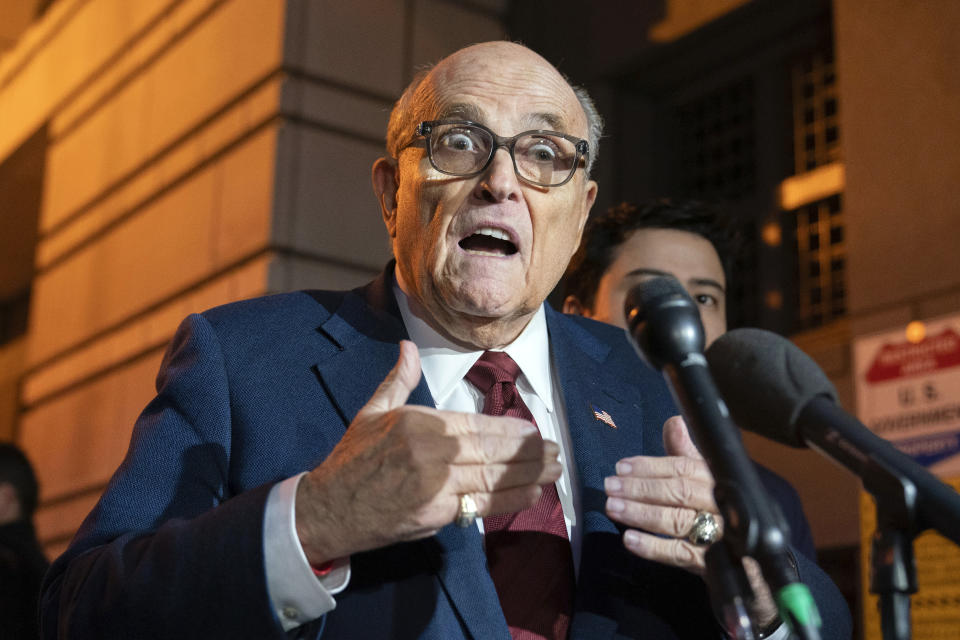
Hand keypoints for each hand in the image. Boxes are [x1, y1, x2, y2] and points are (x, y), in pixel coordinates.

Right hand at [295, 340, 560, 563]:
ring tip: (553, 470)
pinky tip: (532, 494)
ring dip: (529, 475)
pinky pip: (481, 506)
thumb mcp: (373, 411)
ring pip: (493, 478)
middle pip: (492, 451)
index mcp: (422, 423)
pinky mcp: (436, 514)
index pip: (478, 425)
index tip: (534, 432)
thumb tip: (407, 346)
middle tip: (556, 451)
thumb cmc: (353, 458)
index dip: (510, 430)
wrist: (328, 506)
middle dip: (528, 453)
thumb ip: (399, 380)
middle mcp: (433, 452)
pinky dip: (510, 500)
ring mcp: (436, 485)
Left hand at [604, 415, 778, 627]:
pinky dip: (653, 547)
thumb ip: (687, 454)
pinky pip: (681, 554)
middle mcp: (722, 505)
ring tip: (613, 508)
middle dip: (641, 488)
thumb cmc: (722, 514)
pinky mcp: (714, 564)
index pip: (683, 468)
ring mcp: (720, 536)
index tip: (621, 466)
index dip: (651, 466)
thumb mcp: (708, 482)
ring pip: (677, 521)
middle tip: (611, 486)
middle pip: (679, 492)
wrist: (753, 565)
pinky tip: (630, 540)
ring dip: (641, 514)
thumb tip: (674, 421)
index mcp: (720, 480)